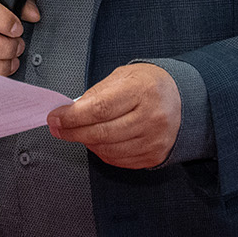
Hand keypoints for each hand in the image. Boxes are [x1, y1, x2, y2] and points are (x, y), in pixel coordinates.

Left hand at [47, 63, 180, 168]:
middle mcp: (151, 117)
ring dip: (86, 142)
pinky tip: (98, 140)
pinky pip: (118, 160)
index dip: (73, 117)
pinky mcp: (154, 156)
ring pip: (108, 150)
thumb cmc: (148, 84)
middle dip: (73, 132)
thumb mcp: (123, 76)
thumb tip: (69, 112)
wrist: (182, 99)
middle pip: (101, 132)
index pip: (100, 109)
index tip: (56, 117)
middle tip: (58, 128)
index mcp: (142, 90)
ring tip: (78, 132)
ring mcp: (154, 140)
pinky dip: (102, 152)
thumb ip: (96, 94)